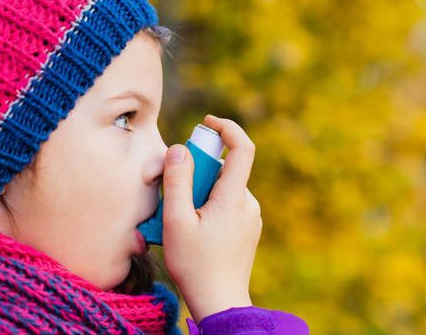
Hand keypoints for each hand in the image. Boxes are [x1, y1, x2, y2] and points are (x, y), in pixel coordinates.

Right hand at [162, 115, 261, 322]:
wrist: (220, 303)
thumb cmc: (195, 265)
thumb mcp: (176, 221)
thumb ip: (176, 181)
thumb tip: (179, 149)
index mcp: (234, 197)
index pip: (242, 147)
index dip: (226, 127)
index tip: (207, 123)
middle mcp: (249, 203)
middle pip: (224, 170)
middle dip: (198, 172)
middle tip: (175, 195)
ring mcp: (250, 217)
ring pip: (223, 189)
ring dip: (201, 192)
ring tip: (181, 220)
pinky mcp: (247, 229)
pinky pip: (227, 204)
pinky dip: (209, 206)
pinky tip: (194, 229)